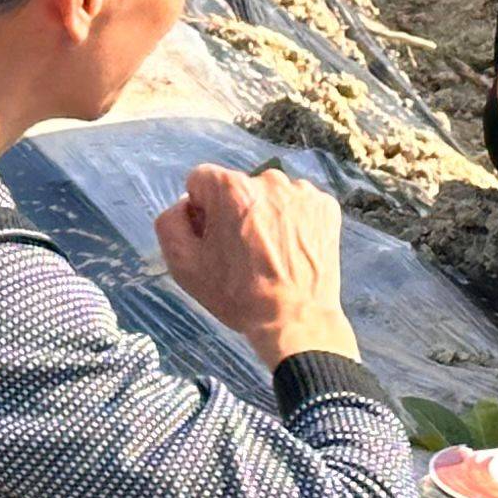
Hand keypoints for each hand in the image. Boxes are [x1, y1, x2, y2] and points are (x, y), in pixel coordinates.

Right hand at [157, 161, 358, 366]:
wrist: (295, 318)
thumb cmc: (237, 294)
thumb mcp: (183, 265)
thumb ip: (170, 222)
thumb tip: (186, 205)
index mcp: (231, 188)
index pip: (201, 180)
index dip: (201, 209)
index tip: (212, 237)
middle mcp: (269, 179)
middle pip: (238, 186)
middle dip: (234, 211)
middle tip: (242, 251)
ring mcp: (302, 191)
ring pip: (270, 194)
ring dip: (266, 214)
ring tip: (271, 253)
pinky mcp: (326, 206)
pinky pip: (298, 205)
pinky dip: (294, 222)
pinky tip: (292, 250)